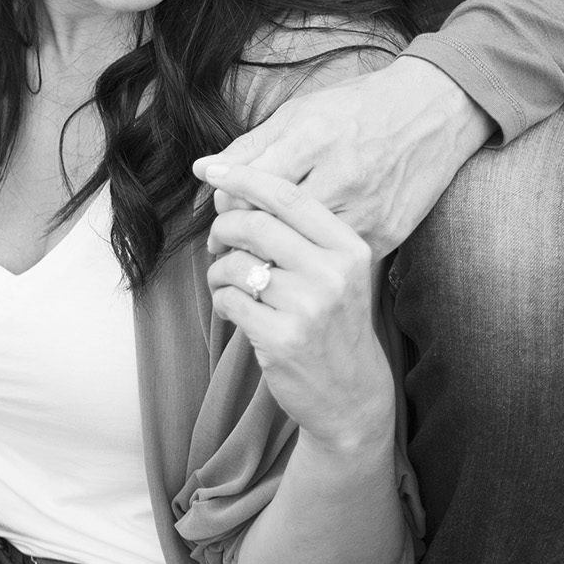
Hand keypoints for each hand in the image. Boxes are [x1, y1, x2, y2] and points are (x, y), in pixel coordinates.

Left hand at [200, 57, 494, 255]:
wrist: (433, 112)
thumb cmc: (357, 109)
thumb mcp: (301, 113)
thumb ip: (252, 145)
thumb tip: (205, 170)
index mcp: (316, 139)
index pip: (253, 184)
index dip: (227, 201)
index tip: (218, 205)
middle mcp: (343, 178)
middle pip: (271, 223)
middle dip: (237, 236)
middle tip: (221, 239)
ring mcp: (367, 212)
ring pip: (297, 253)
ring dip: (264, 259)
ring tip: (249, 254)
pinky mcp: (385, 240)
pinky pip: (330, 266)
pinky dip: (304, 269)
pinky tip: (287, 266)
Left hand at [202, 165, 394, 450]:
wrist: (351, 394)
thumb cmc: (333, 322)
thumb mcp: (336, 271)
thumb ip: (299, 232)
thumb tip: (234, 187)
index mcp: (348, 247)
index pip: (288, 196)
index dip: (244, 177)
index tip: (212, 170)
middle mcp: (332, 273)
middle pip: (255, 224)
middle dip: (224, 227)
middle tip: (217, 240)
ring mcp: (308, 308)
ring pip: (236, 263)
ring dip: (218, 270)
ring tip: (225, 283)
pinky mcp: (282, 339)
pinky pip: (229, 299)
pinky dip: (221, 299)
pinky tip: (233, 309)